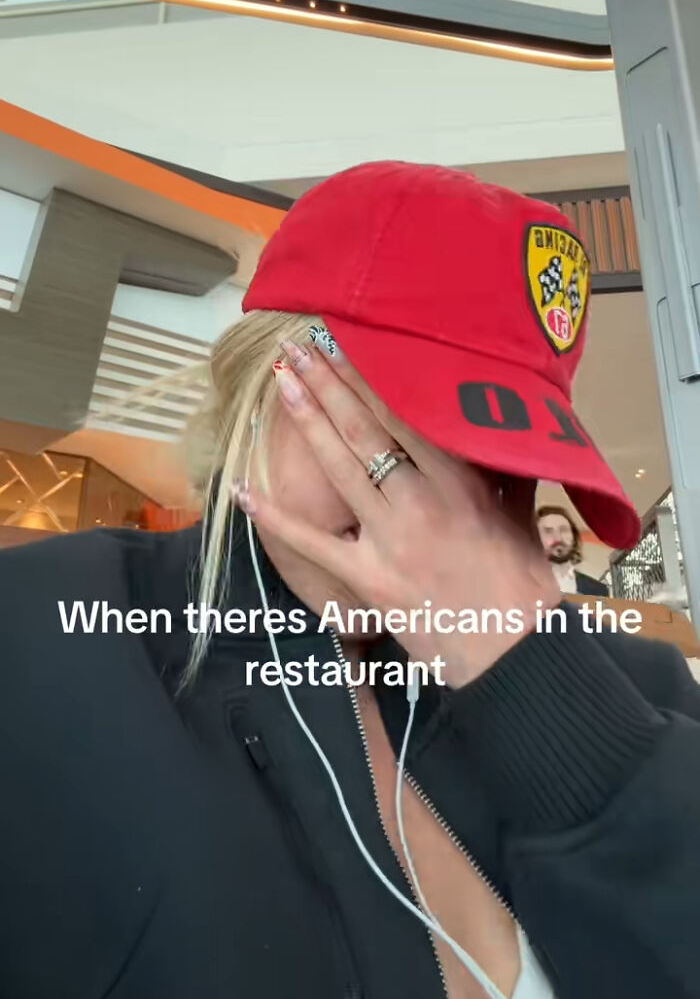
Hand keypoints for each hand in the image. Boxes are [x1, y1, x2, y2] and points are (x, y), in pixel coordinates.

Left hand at [236, 337, 558, 686]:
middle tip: (296, 347)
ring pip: (340, 467)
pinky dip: (277, 519)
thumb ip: (505, 465)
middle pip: (364, 429)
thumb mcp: (520, 513)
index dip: (367, 376)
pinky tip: (244, 491)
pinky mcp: (368, 579)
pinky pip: (314, 544)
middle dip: (327, 383)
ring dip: (307, 421)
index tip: (341, 344)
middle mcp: (422, 500)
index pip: (403, 413)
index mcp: (460, 480)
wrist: (515, 655)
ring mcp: (390, 539)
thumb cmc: (522, 586)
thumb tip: (512, 423)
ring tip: (280, 382)